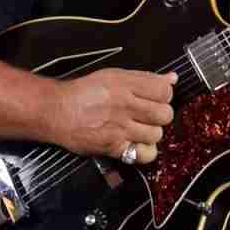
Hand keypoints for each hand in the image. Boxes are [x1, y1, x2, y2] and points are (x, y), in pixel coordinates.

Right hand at [50, 68, 175, 163]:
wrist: (56, 111)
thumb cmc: (85, 92)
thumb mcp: (115, 76)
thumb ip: (145, 78)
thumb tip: (172, 79)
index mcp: (126, 85)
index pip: (165, 91)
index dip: (164, 96)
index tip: (156, 99)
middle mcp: (125, 105)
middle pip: (165, 114)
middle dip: (160, 115)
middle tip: (149, 115)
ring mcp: (120, 128)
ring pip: (157, 134)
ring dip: (151, 133)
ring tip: (139, 129)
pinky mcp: (113, 147)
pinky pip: (144, 154)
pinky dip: (144, 151)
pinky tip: (136, 143)